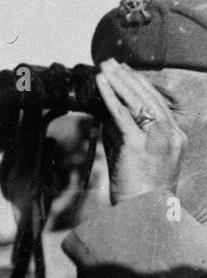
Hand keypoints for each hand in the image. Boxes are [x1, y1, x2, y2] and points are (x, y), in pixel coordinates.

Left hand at [95, 58, 185, 203]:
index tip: (125, 72)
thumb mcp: (133, 154)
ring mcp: (157, 139)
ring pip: (137, 102)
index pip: (157, 103)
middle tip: (112, 63)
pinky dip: (110, 96)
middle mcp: (171, 134)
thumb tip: (106, 112)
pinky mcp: (138, 145)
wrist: (144, 214)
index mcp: (175, 137)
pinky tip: (101, 84)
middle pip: (149, 98)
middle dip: (129, 78)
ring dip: (119, 82)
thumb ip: (123, 133)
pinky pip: (122, 115)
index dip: (140, 85)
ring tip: (105, 68)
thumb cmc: (138, 190)